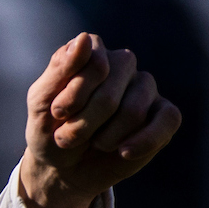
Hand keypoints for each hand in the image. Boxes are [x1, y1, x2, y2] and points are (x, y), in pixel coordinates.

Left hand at [17, 33, 180, 207]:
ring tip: (92, 143)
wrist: (62, 169)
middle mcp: (123, 64)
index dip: (74, 96)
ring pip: (135, 110)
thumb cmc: (48, 130)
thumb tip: (84, 38)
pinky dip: (143, 141)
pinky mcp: (163, 114)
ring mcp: (145, 88)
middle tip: (66, 137)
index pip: (96, 65)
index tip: (56, 113)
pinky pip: (168, 120)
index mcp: (92, 52)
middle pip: (111, 92)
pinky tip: (122, 152)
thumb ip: (60, 70)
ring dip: (105, 137)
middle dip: (84, 123)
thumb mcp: (40, 103)